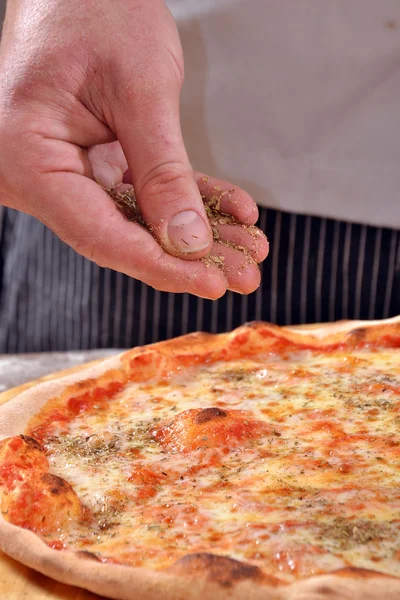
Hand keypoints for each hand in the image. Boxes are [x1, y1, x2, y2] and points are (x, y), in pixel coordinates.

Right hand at [0, 0, 267, 297]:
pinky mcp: (94, 163)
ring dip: (199, 234)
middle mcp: (41, 174)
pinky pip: (145, 191)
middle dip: (191, 256)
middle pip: (122, 235)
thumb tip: (186, 241)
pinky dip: (189, 200)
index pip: (100, 234)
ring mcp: (67, 171)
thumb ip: (162, 172)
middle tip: (245, 274)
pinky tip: (234, 211)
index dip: (161, 265)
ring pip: (140, 219)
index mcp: (28, 157)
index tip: (211, 283)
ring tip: (250, 248)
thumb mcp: (139, 90)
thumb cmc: (96, 9)